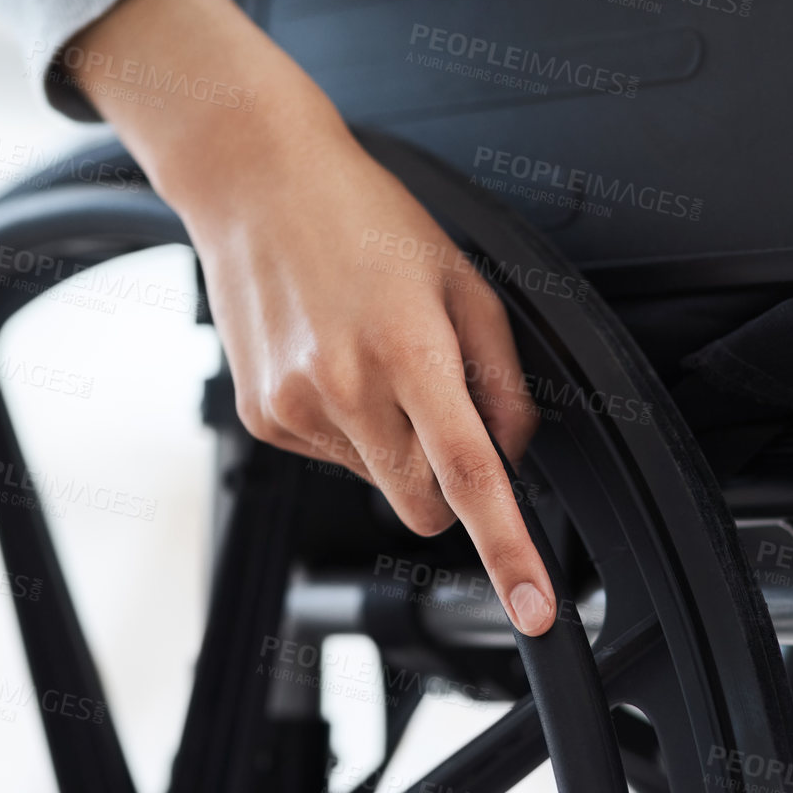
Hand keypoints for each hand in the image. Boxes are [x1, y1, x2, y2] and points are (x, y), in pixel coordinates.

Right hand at [68, 0, 556, 635]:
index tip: (534, 608)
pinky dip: (346, 427)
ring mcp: (295, 410)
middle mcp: (347, 389)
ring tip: (371, 355)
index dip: (509, 551)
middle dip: (445, 484)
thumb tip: (511, 454)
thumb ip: (501, 378)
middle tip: (437, 404)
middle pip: (422, 506)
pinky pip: (331, 459)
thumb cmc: (368, 220)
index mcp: (411, 351)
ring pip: (376, 482)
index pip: (471, 476)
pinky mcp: (261, 418)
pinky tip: (333, 361)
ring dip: (390, 442)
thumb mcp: (464, 282)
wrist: (258, 184)